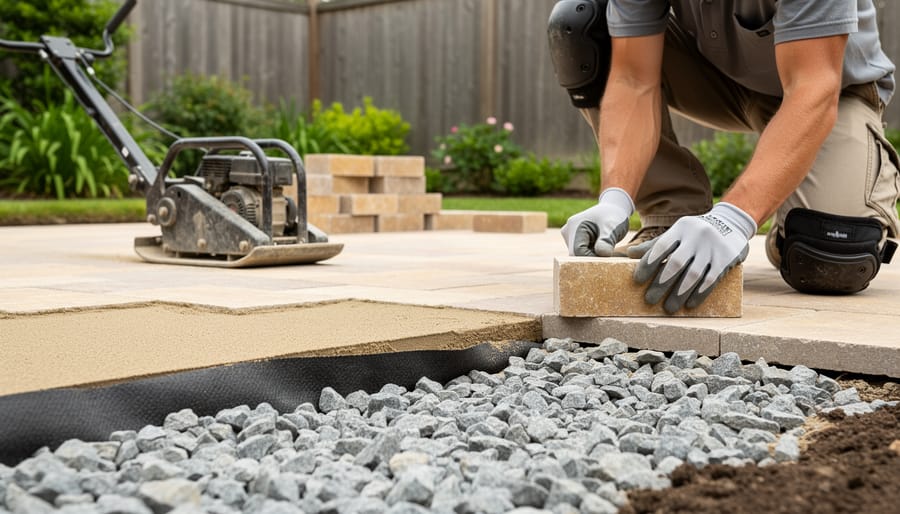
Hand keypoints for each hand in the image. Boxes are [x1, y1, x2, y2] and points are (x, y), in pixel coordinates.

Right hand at [561, 188, 633, 255]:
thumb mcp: (612, 227)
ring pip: (578, 255)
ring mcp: (569, 236)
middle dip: (592, 257)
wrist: (613, 209)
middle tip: (608, 254)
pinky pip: (580, 252)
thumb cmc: (614, 217)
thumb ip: (606, 240)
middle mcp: (567, 231)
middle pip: (576, 254)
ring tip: (605, 247)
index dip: (591, 258)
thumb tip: (601, 253)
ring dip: (592, 255)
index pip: (577, 251)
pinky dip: (591, 253)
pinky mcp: (573, 240)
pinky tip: (600, 247)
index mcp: (574, 225)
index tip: (606, 258)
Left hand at [633, 202, 755, 312]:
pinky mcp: (726, 259)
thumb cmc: (695, 233)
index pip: (661, 246)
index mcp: (681, 228)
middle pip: (676, 263)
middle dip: (661, 284)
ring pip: (694, 275)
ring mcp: (712, 247)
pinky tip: (689, 304)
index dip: (648, 264)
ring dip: (679, 294)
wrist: (732, 225)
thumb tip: (630, 254)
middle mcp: (697, 236)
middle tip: (649, 300)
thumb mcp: (677, 233)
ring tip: (668, 308)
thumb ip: (656, 244)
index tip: (637, 280)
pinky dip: (699, 294)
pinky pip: (711, 280)